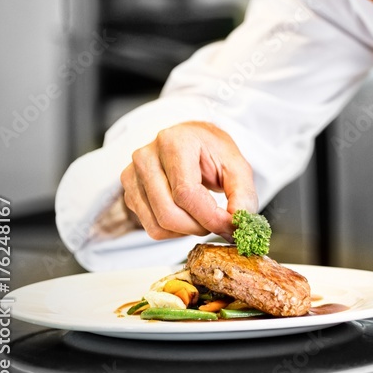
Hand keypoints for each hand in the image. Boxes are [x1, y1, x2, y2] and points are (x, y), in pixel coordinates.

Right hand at [120, 121, 257, 240]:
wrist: (191, 140)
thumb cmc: (211, 150)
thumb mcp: (236, 165)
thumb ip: (243, 194)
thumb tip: (238, 224)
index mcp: (174, 143)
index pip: (186, 193)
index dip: (210, 216)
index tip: (230, 225)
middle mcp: (147, 157)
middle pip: (169, 213)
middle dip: (200, 226)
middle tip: (219, 223)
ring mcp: (133, 175)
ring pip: (158, 225)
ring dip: (188, 231)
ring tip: (205, 216)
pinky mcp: (129, 192)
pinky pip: (151, 227)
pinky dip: (174, 231)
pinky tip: (188, 216)